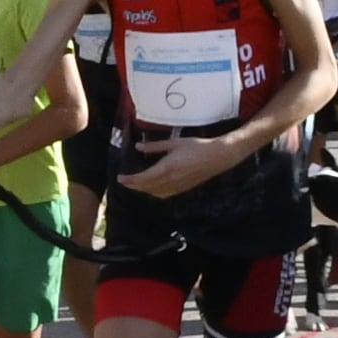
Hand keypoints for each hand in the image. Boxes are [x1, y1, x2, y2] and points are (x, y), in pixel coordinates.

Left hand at [119, 135, 241, 201]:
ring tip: (135, 184)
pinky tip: (152, 188)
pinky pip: (164, 194)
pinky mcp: (183, 189)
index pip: (142, 178)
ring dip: (143, 190)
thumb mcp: (174, 143)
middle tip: (124, 181)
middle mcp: (170, 180)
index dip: (130, 180)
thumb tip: (138, 146)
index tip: (120, 178)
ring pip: (154, 193)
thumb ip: (155, 146)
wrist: (217, 157)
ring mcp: (177, 187)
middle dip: (133, 186)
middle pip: (146, 187)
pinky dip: (154, 192)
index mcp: (166, 168)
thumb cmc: (196, 147)